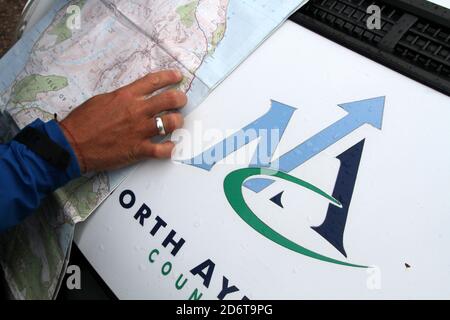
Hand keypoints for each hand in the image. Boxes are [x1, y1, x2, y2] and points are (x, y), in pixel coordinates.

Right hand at [59, 70, 186, 172]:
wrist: (72, 144)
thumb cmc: (83, 122)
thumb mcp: (102, 100)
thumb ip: (122, 97)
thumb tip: (134, 97)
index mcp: (126, 96)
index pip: (154, 81)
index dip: (170, 77)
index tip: (178, 77)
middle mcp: (136, 111)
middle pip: (170, 99)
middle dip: (180, 99)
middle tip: (181, 102)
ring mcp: (139, 130)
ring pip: (172, 122)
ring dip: (178, 122)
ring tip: (176, 123)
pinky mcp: (138, 150)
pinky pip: (163, 150)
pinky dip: (170, 148)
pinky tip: (171, 146)